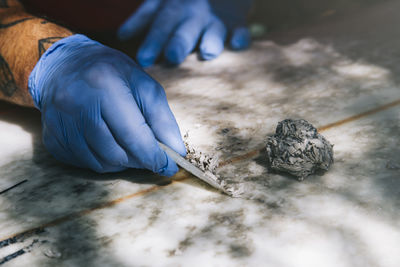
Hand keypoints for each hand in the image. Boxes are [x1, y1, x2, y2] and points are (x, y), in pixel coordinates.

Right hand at [29, 34, 185, 174]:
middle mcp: (77, 104)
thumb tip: (177, 151)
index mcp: (104, 85)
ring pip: (101, 163)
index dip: (154, 156)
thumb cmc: (111, 74)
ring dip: (123, 162)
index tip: (169, 166)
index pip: (133, 134)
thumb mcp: (143, 85)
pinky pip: (85, 164)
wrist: (65, 65)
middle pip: (117, 153)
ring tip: (129, 146)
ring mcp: (61, 124)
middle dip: (140, 160)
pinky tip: (107, 143)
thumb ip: (162, 118)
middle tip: (150, 155)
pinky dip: (103, 160)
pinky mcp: (53, 139)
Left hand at [117, 0, 251, 66]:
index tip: (143, 61)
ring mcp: (215, 18)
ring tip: (207, 53)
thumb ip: (143, 19)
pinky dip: (241, 36)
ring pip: (213, 28)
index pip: (160, 24)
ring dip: (211, 39)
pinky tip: (238, 45)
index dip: (152, 41)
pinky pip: (240, 28)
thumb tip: (122, 35)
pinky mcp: (236, 22)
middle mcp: (194, 13)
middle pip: (185, 28)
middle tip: (173, 59)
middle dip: (179, 43)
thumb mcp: (161, 3)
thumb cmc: (182, 4)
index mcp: (173, 9)